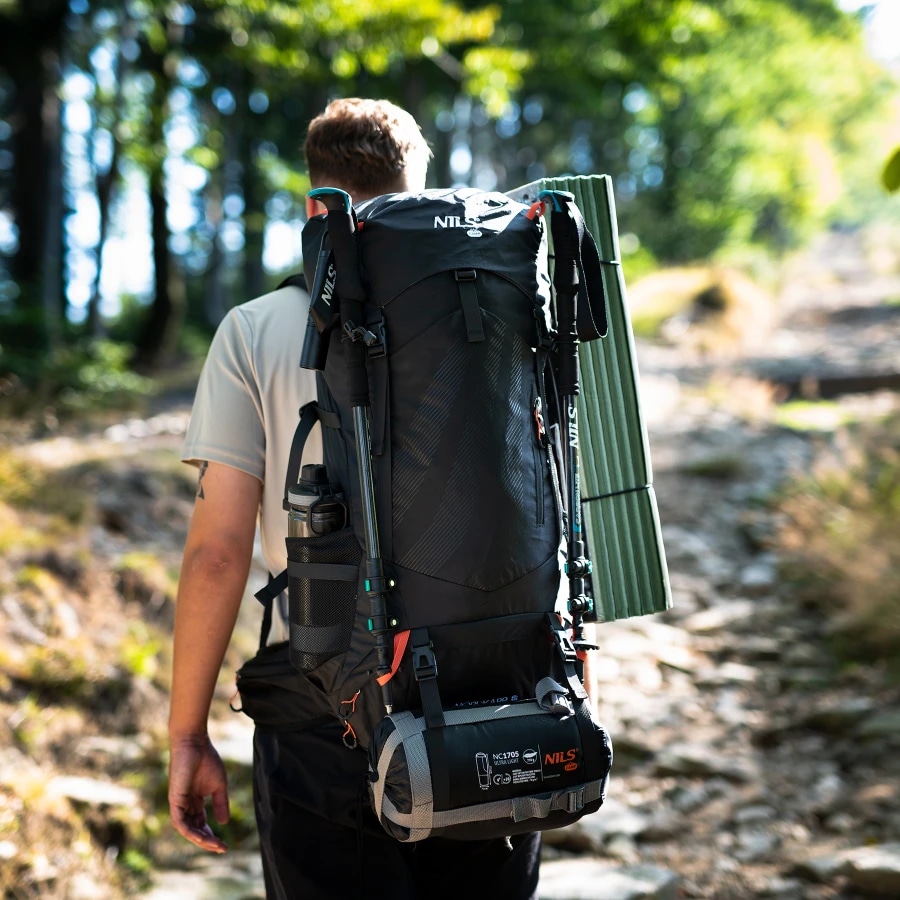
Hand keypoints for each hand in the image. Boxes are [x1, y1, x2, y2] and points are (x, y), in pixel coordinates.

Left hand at [168, 733, 229, 852]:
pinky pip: (180, 823)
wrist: (194, 744)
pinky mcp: (174, 801)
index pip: (201, 824)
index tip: (225, 844)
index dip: (212, 835)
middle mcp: (185, 805)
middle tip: (221, 848)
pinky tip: (202, 837)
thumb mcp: (219, 785)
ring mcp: (179, 804)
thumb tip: (223, 824)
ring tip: (215, 845)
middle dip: (207, 841)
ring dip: (200, 840)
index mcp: (195, 801)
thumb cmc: (206, 760)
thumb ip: (221, 803)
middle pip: (194, 830)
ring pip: (187, 830)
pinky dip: (191, 832)